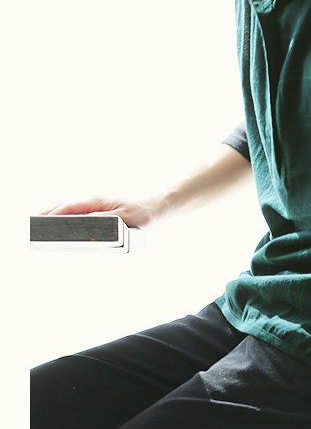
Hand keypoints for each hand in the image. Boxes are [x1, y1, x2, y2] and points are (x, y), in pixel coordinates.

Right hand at [37, 195, 166, 228]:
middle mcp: (96, 202)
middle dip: (51, 213)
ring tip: (44, 224)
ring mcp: (98, 206)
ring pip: (73, 210)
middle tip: (35, 222)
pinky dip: (69, 218)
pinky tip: (65, 225)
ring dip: (59, 215)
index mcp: (98, 202)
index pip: (71, 207)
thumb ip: (104, 221)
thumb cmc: (142, 214)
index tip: (42, 220)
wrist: (156, 208)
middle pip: (68, 207)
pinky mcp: (102, 211)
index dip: (55, 213)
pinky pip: (81, 214)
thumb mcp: (124, 218)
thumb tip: (86, 223)